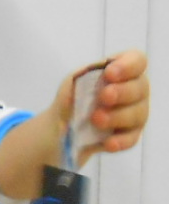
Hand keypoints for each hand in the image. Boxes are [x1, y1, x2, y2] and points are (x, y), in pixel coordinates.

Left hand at [56, 50, 148, 165]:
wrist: (63, 123)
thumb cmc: (74, 95)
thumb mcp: (73, 81)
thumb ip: (84, 76)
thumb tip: (91, 75)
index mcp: (123, 69)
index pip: (137, 61)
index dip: (127, 66)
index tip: (109, 74)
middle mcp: (135, 89)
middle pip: (141, 88)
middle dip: (123, 92)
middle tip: (104, 97)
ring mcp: (136, 113)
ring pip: (138, 114)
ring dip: (118, 116)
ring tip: (96, 119)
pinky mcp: (130, 135)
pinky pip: (131, 139)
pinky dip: (120, 141)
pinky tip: (107, 142)